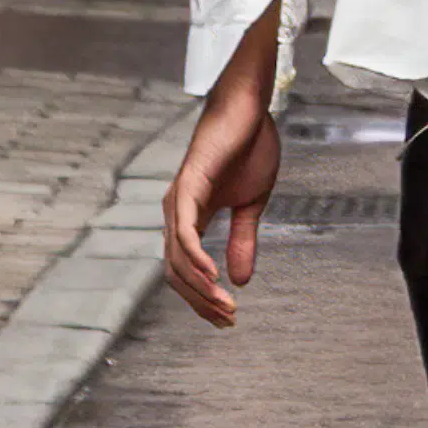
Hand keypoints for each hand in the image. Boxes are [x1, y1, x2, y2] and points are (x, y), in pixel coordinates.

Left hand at [160, 53, 282, 328]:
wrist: (249, 108)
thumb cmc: (248, 147)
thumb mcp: (251, 204)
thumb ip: (242, 240)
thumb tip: (241, 280)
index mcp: (190, 217)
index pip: (186, 270)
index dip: (203, 298)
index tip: (228, 317)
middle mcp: (176, 213)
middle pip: (177, 272)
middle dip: (201, 301)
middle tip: (228, 320)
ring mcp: (178, 200)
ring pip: (179, 259)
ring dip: (201, 287)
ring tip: (225, 305)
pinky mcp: (188, 186)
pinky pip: (185, 233)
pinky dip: (196, 259)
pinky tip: (212, 277)